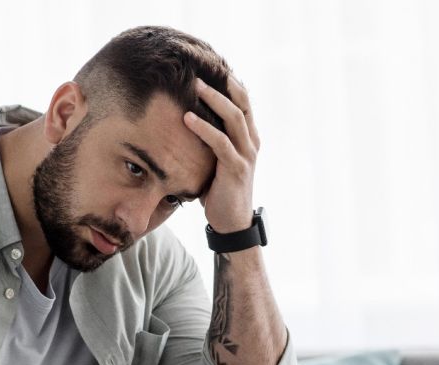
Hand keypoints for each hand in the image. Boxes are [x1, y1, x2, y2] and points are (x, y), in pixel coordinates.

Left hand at [184, 75, 260, 232]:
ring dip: (214, 100)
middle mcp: (252, 143)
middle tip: (201, 70)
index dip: (231, 84)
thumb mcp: (216, 161)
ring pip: (234, 119)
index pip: (244, 103)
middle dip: (222, 85)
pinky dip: (203, 129)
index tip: (213, 66)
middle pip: (242, 104)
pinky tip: (187, 118)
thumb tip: (186, 124)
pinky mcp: (236, 169)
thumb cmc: (219, 191)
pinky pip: (221, 143)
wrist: (231, 223)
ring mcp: (246, 155)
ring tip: (195, 86)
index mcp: (249, 138)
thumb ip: (211, 143)